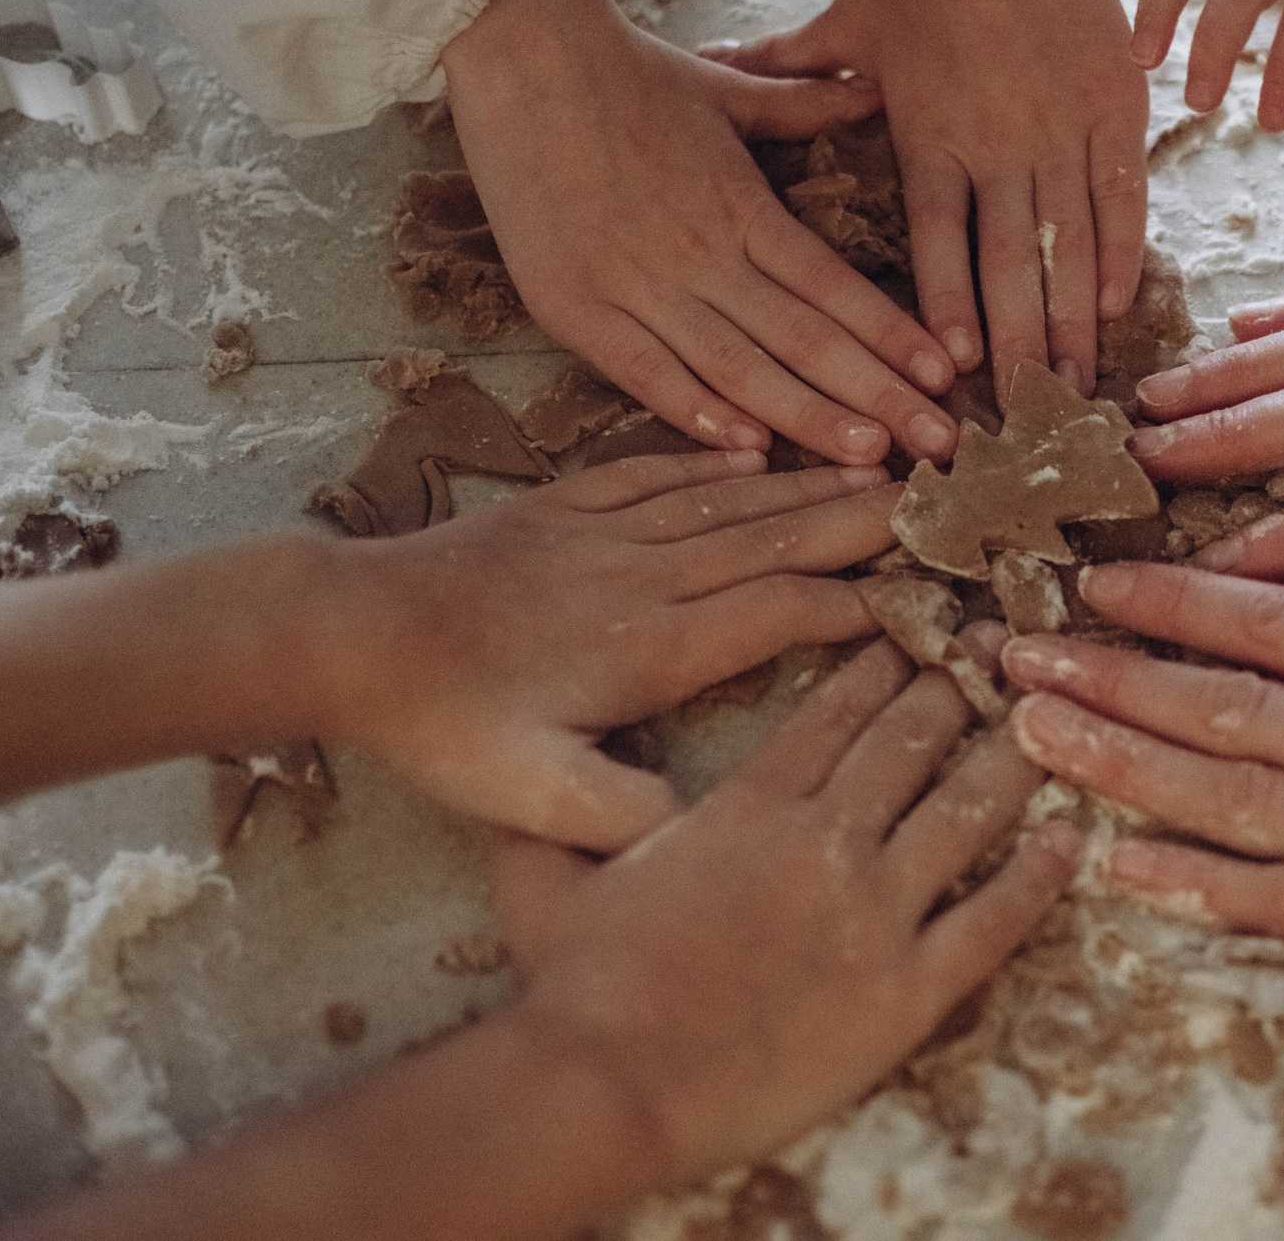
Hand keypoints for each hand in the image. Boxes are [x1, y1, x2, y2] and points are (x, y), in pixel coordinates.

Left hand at [325, 450, 902, 850]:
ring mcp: (600, 533)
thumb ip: (620, 813)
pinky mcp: (557, 509)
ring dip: (803, 484)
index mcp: (651, 643)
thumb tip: (704, 827)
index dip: (858, 605)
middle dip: (859, 521)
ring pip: (725, 501)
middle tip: (937, 500)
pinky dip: (711, 462)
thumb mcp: (527, 792)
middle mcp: (642, 574)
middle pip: (773, 539)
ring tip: (871, 466)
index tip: (923, 601)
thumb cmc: (441, 724)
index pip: (781, 612)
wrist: (346, 635)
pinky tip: (749, 455)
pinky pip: (653, 473)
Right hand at [444, 0, 960, 467]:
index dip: (893, 335)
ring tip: (867, 458)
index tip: (947, 377)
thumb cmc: (626, 69)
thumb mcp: (729, 86)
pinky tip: (746, 451)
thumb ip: (804, 103)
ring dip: (804, 417)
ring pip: (737, 367)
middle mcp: (702, 253)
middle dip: (878, 396)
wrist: (522, 50)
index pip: (835, 286)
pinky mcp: (574, 305)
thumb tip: (877, 87)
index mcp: (745, 206)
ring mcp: (637, 283)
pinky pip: (643, 371)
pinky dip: (693, 411)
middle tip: (939, 446)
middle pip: (804, 339)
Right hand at [488, 639, 1081, 1186]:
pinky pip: (994, 918)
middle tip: (996, 656)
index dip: (883, 664)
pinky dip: (1036, 876)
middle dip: (955, 689)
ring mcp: (875, 911)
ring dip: (1008, 761)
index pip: (838, 709)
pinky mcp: (908, 988)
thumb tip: (537, 785)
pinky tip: (1066, 841)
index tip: (916, 635)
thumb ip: (562, 815)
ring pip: (967, 809)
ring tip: (1039, 727)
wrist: (607, 1083)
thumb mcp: (546, 874)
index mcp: (751, 802)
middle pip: (911, 739)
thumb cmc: (573, 987)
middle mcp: (825, 836)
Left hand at [706, 0, 1146, 391]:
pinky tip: (1116, 304)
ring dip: (1072, 318)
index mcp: (928, 135)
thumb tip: (711, 68)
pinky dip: (1121, 251)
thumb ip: (786, 71)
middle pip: (1010, 264)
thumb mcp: (841, 24)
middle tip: (1026, 413)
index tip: (953, 373)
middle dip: (1019, 345)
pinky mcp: (1114, 100)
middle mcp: (998, 142)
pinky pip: (1122, 193)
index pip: (941, 244)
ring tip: (1074, 383)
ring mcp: (1062, 124)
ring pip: (1070, 242)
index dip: (948, 310)